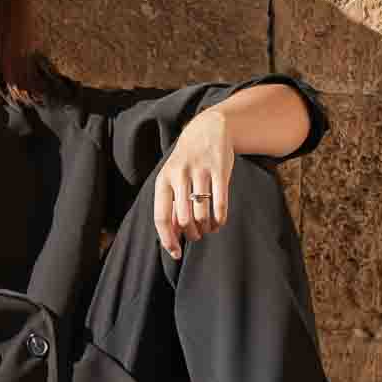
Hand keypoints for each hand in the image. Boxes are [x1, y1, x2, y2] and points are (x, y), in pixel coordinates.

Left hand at [155, 110, 234, 259]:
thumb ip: (172, 205)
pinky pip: (220, 202)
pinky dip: (220, 218)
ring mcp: (200, 170)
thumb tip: (173, 237)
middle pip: (184, 219)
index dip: (168, 239)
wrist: (208, 128)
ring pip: (202, 213)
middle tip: (196, 236)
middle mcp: (179, 174)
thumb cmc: (187, 162)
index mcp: (163, 179)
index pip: (161, 217)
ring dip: (207, 227)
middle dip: (192, 234)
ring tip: (208, 228)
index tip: (176, 253)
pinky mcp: (220, 169)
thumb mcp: (173, 179)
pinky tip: (219, 221)